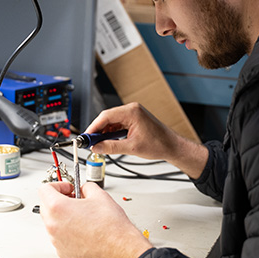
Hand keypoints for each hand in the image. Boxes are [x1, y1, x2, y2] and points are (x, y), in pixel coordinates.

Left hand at [38, 181, 151, 257]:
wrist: (119, 248)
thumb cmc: (110, 226)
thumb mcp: (99, 195)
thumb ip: (86, 187)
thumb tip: (83, 189)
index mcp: (58, 208)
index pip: (45, 189)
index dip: (58, 185)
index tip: (69, 188)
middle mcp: (53, 225)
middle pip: (46, 206)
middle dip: (59, 200)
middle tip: (75, 199)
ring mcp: (56, 241)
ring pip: (52, 222)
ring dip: (62, 216)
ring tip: (81, 215)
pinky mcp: (62, 252)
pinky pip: (59, 237)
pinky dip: (67, 231)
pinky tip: (83, 229)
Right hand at [85, 103, 207, 177]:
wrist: (172, 146)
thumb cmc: (159, 144)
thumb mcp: (131, 148)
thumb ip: (111, 147)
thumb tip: (96, 147)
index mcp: (132, 112)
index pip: (106, 116)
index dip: (93, 127)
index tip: (86, 137)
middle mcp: (132, 109)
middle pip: (107, 117)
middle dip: (97, 130)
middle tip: (89, 142)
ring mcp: (133, 113)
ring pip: (112, 121)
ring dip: (104, 132)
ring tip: (97, 144)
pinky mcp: (134, 119)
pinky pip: (118, 124)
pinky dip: (111, 133)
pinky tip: (108, 141)